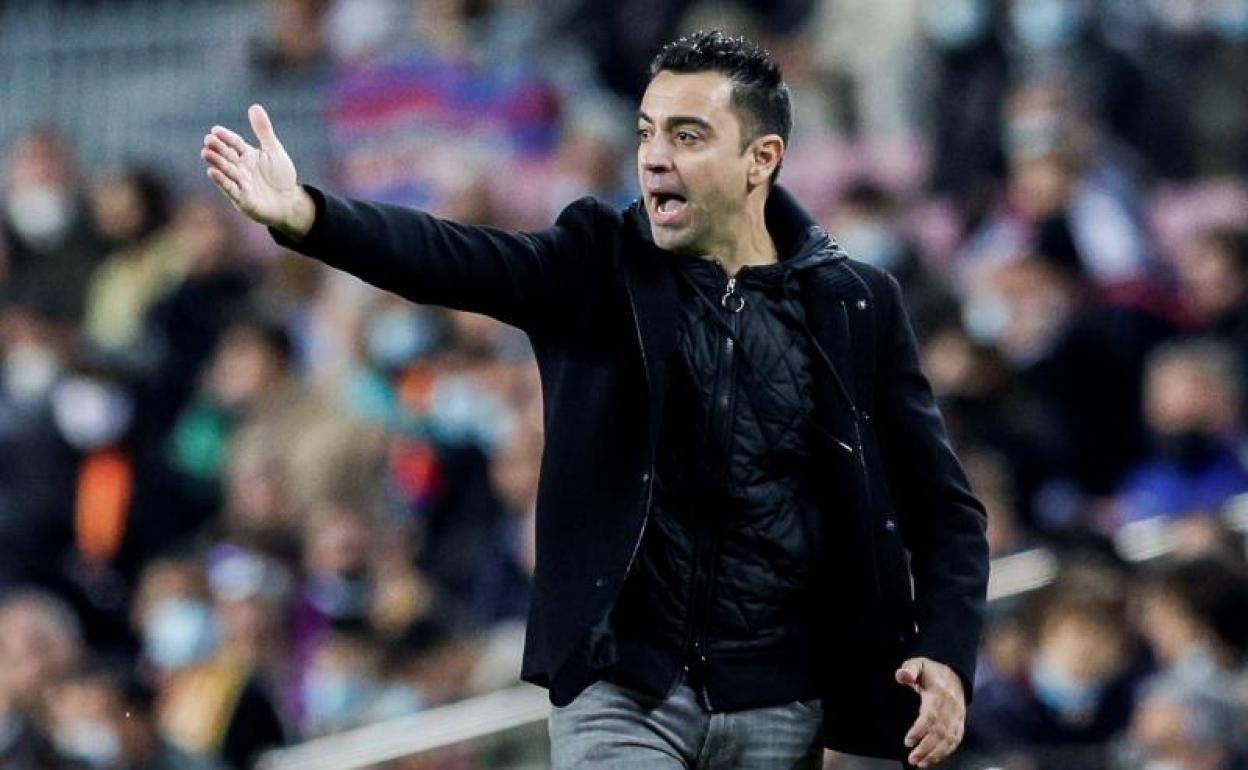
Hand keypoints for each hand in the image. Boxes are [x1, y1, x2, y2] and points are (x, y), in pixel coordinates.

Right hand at [200, 104, 313, 236]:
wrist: (289, 202)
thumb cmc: (280, 176)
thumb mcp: (274, 151)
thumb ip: (264, 131)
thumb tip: (254, 106)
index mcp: (247, 155)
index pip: (234, 143)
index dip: (226, 137)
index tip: (215, 130)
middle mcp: (240, 168)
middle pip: (227, 156)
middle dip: (217, 148)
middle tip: (208, 140)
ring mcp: (240, 183)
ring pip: (226, 170)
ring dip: (216, 162)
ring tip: (206, 153)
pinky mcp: (242, 198)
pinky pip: (230, 188)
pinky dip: (221, 181)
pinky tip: (212, 172)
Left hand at [895, 657, 965, 767]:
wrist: (954, 675)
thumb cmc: (930, 672)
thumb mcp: (918, 664)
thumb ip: (909, 669)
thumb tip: (901, 676)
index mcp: (939, 694)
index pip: (930, 716)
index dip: (920, 730)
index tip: (907, 741)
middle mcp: (951, 708)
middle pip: (940, 732)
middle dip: (926, 748)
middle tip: (911, 759)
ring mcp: (957, 717)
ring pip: (949, 740)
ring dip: (935, 754)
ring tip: (919, 763)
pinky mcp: (960, 724)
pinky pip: (955, 742)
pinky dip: (944, 753)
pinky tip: (931, 760)